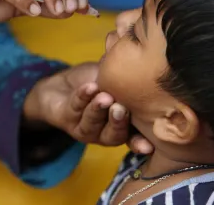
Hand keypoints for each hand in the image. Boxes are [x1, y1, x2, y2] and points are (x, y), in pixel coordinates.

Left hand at [24, 62, 153, 153]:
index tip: (148, 147)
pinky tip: (89, 87)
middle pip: (115, 134)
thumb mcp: (116, 79)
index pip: (136, 136)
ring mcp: (86, 129)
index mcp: (125, 125)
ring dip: (98, 110)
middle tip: (120, 109)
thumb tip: (145, 67)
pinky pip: (76, 108)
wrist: (65, 84)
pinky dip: (83, 96)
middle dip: (118, 122)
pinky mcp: (67, 120)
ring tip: (104, 97)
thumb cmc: (98, 82)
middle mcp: (106, 132)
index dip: (142, 142)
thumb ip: (129, 79)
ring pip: (92, 123)